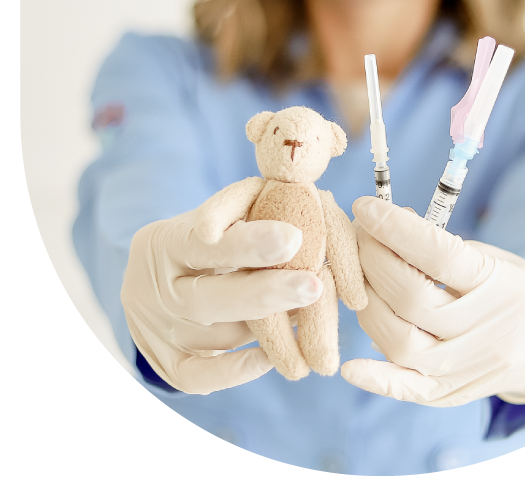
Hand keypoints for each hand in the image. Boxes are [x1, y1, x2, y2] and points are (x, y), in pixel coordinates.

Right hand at [121, 180, 322, 394]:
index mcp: (164, 241)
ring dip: (265, 329)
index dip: (247, 243)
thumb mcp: (217, 212)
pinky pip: (198, 378)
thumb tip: (305, 205)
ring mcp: (155, 330)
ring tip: (309, 313)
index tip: (294, 237)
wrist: (153, 276)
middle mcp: (154, 288)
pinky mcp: (164, 362)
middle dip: (264, 294)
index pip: (203, 243)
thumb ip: (248, 209)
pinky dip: (236, 371)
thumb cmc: (204, 236)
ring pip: (213, 338)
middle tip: (313, 286)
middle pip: (207, 300)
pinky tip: (272, 356)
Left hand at [341, 197, 524, 406]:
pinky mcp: (454, 393)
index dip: (395, 228)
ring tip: (361, 276)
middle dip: (373, 260)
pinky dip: (377, 379)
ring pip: (403, 342)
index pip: (439, 254)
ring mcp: (470, 367)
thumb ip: (442, 250)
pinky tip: (350, 366)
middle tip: (359, 235)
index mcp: (501, 285)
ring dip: (369, 304)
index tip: (365, 206)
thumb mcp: (492, 257)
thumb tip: (384, 229)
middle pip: (413, 298)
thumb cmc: (514, 285)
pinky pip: (411, 391)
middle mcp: (487, 330)